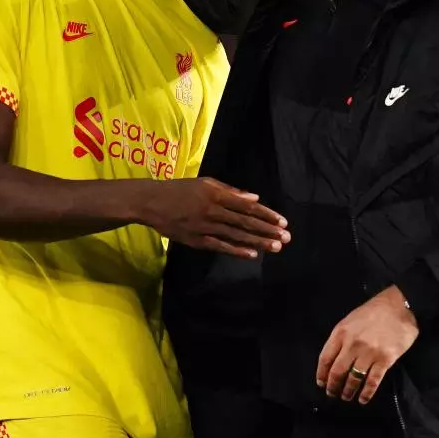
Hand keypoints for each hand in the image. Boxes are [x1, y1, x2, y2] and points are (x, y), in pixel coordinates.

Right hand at [143, 177, 289, 258]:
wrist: (152, 202)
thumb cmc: (180, 189)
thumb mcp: (205, 183)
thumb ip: (230, 191)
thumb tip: (254, 198)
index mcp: (217, 194)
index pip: (248, 206)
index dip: (267, 214)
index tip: (283, 222)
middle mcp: (214, 210)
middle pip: (246, 222)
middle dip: (268, 230)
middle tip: (286, 238)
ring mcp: (205, 227)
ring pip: (236, 236)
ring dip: (258, 242)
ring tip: (275, 247)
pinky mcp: (197, 240)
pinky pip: (220, 246)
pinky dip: (237, 250)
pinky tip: (252, 254)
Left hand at [316, 285, 418, 404]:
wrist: (400, 306)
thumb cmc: (374, 311)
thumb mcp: (351, 319)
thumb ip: (341, 337)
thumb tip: (334, 358)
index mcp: (341, 333)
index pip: (325, 358)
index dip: (321, 374)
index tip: (321, 383)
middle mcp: (352, 344)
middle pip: (337, 372)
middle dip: (333, 386)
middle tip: (332, 394)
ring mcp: (369, 353)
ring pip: (353, 379)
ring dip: (348, 391)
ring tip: (346, 397)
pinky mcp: (385, 360)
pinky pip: (372, 381)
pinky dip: (366, 393)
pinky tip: (363, 399)